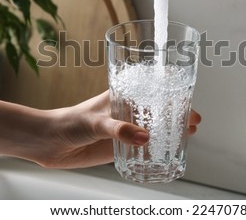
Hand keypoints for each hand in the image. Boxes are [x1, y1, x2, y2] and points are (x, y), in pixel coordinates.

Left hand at [30, 91, 201, 168]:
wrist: (51, 142)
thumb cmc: (70, 121)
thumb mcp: (96, 121)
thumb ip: (119, 129)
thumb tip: (144, 139)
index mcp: (123, 96)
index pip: (153, 92)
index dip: (173, 95)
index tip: (189, 101)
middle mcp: (127, 112)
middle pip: (159, 111)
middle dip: (178, 115)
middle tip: (194, 121)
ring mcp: (125, 130)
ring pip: (154, 129)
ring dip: (170, 132)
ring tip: (187, 135)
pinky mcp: (120, 147)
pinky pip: (143, 149)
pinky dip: (156, 150)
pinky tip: (167, 153)